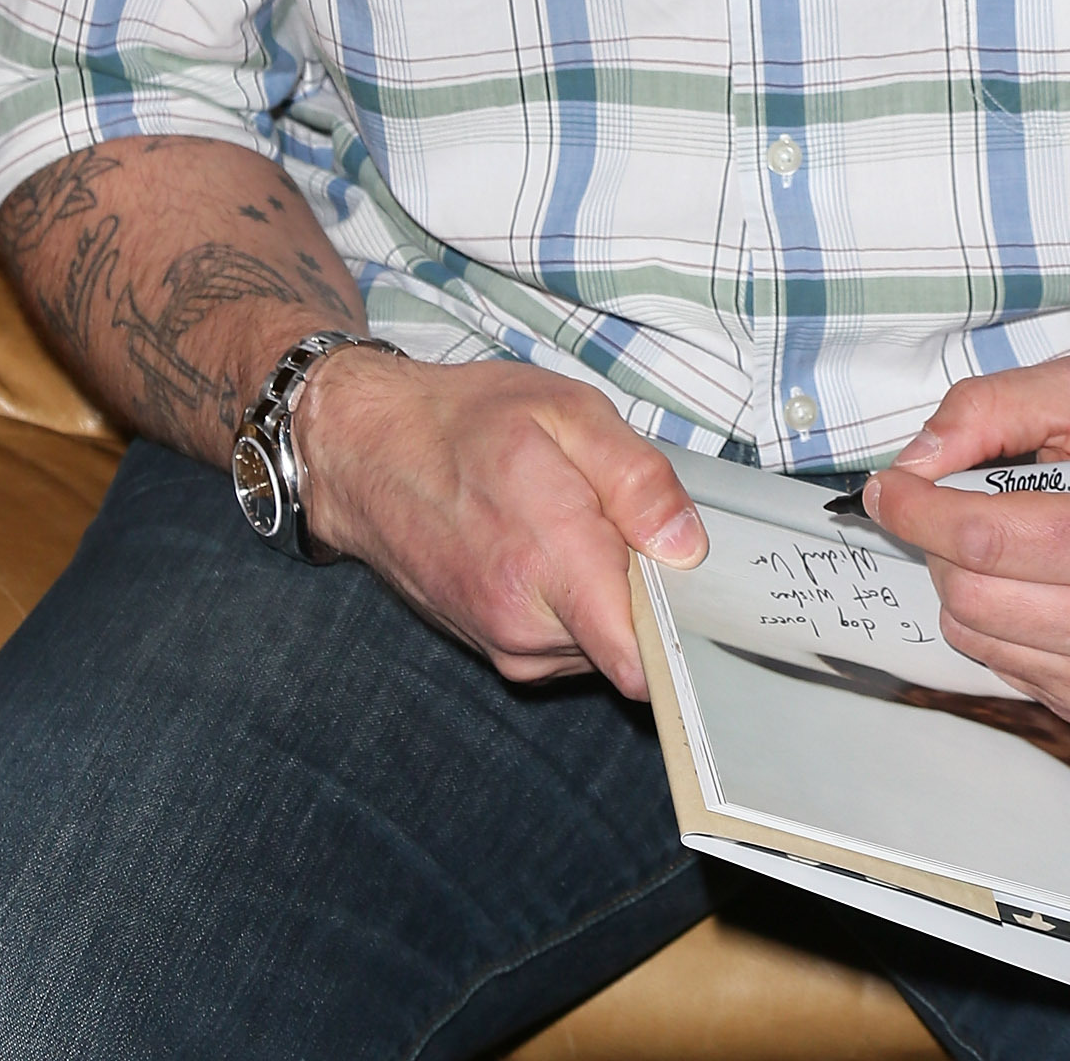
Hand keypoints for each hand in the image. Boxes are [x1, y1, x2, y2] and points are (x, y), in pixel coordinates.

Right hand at [298, 351, 705, 697]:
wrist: (369, 452)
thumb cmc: (466, 422)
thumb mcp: (567, 411)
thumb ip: (636, 479)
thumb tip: (687, 546)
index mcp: (548, 562)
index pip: (641, 659)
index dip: (684, 629)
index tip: (700, 589)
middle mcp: (524, 625)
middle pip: (633, 646)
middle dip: (647, 593)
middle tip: (626, 522)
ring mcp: (504, 646)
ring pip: (601, 646)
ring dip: (609, 596)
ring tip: (580, 525)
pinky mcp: (494, 649)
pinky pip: (567, 644)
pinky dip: (577, 604)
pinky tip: (553, 546)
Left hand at [863, 357, 1069, 726]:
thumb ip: (991, 407)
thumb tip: (915, 463)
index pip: (986, 536)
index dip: (918, 507)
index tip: (889, 485)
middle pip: (969, 592)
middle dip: (937, 540)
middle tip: (948, 501)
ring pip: (972, 633)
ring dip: (958, 577)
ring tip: (999, 538)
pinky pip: (995, 662)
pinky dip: (987, 616)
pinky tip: (1029, 580)